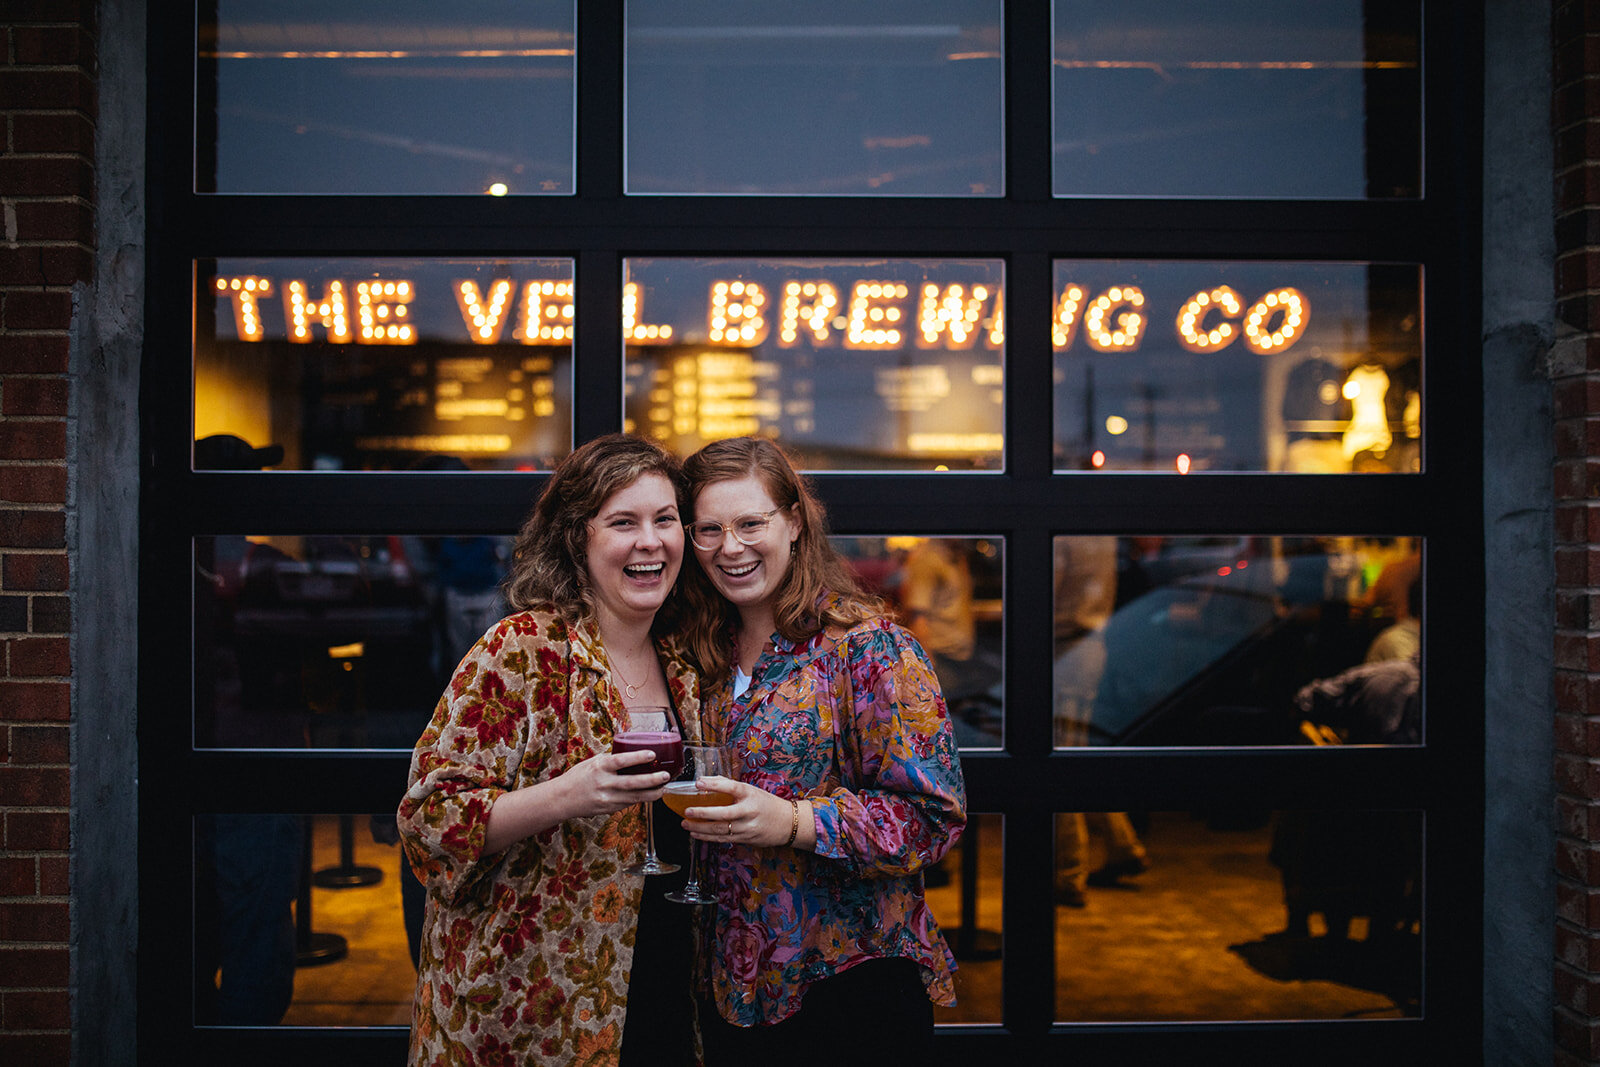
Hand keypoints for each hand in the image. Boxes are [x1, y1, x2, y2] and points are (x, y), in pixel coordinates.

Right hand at [558, 749, 669, 818]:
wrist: (562, 799)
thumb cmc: (578, 777)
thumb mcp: (593, 762)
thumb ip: (611, 761)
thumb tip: (632, 756)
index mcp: (599, 767)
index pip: (621, 761)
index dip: (638, 757)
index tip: (652, 754)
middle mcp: (603, 783)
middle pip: (632, 784)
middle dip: (652, 781)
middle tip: (665, 776)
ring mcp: (606, 799)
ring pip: (634, 798)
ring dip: (652, 794)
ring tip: (664, 788)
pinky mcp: (608, 810)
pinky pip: (628, 804)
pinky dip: (640, 799)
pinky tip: (649, 795)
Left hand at [682, 776, 808, 848]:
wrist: (787, 823)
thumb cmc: (767, 804)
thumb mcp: (752, 790)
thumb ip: (729, 785)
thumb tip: (706, 780)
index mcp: (750, 794)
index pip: (731, 787)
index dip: (714, 785)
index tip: (698, 783)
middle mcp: (749, 811)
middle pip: (723, 814)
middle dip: (703, 813)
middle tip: (687, 811)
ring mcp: (747, 828)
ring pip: (720, 830)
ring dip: (700, 828)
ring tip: (685, 823)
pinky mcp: (745, 839)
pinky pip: (723, 839)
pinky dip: (707, 837)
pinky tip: (695, 833)